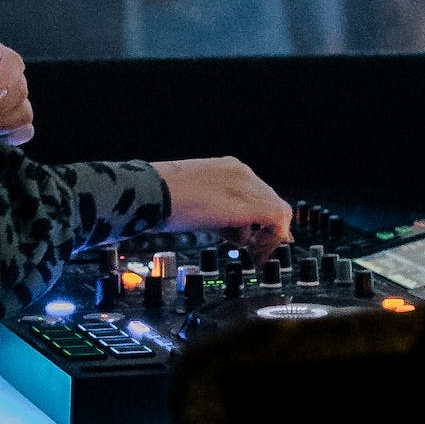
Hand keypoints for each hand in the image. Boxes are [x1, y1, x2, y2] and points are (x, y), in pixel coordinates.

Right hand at [152, 157, 291, 256]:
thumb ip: (214, 211)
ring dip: (268, 237)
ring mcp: (245, 185)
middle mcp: (240, 172)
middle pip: (271, 202)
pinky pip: (276, 219)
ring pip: (277, 211)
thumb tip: (225, 231)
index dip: (259, 221)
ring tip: (251, 254)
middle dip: (266, 230)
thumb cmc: (158, 198)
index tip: (255, 240)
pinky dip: (272, 239)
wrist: (147, 192)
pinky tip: (256, 253)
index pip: (258, 194)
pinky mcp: (246, 202)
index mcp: (226, 169)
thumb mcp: (192, 201)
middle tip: (256, 253)